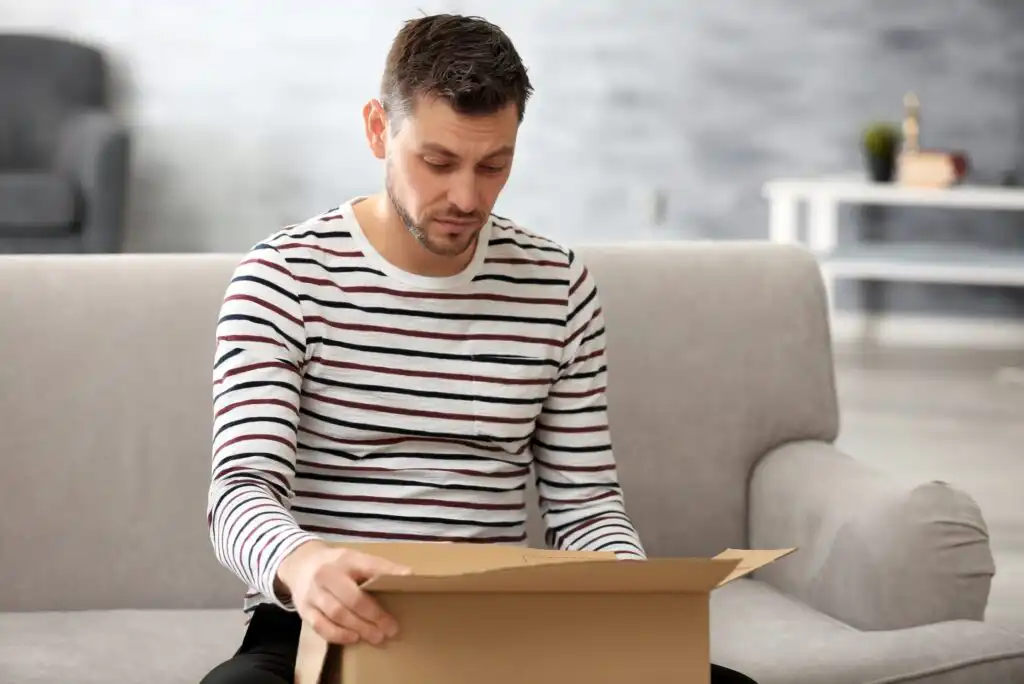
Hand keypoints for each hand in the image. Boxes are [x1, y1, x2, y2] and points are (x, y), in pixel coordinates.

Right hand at [276, 540, 410, 645]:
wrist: (299, 564)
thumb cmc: (335, 564)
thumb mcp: (354, 558)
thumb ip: (376, 568)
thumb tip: (408, 577)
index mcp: (345, 559)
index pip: (369, 565)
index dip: (388, 572)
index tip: (408, 579)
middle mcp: (327, 574)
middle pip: (352, 597)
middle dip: (374, 615)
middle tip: (391, 629)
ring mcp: (313, 593)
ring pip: (337, 613)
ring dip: (359, 628)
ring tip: (377, 637)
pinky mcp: (304, 609)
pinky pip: (320, 626)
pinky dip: (338, 635)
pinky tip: (354, 638)